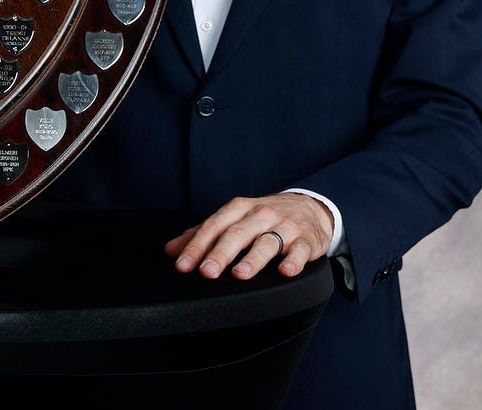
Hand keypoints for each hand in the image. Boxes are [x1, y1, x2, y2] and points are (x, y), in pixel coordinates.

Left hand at [165, 193, 332, 280]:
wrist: (309, 208)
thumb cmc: (264, 217)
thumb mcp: (235, 219)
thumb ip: (204, 234)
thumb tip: (171, 250)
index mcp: (240, 208)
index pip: (214, 225)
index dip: (197, 245)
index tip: (183, 265)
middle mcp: (261, 214)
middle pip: (237, 233)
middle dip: (220, 253)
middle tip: (206, 272)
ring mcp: (285, 226)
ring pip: (268, 242)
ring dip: (253, 258)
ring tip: (239, 274)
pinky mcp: (306, 240)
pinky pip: (300, 251)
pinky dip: (293, 261)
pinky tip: (285, 272)